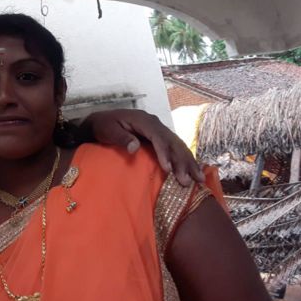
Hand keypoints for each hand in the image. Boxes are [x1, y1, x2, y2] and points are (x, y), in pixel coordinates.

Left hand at [78, 109, 203, 185]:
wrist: (102, 120)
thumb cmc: (104, 126)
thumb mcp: (108, 130)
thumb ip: (121, 138)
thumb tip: (134, 146)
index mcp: (143, 120)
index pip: (158, 137)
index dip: (164, 153)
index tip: (168, 169)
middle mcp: (155, 123)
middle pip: (172, 142)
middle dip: (182, 161)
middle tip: (188, 180)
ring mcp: (159, 129)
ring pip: (177, 145)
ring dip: (188, 162)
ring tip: (198, 179)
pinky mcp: (160, 136)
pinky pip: (175, 147)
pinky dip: (185, 159)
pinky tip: (194, 171)